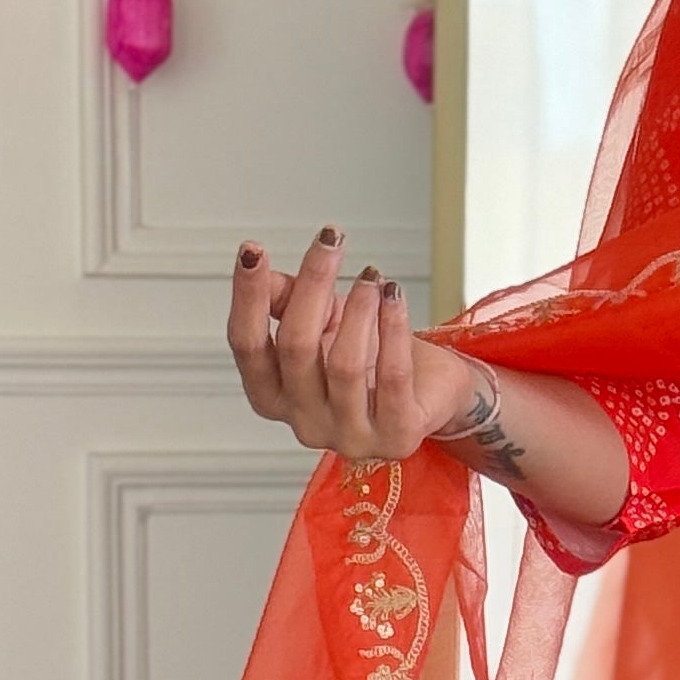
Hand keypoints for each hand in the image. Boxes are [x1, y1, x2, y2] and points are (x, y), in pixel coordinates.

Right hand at [227, 227, 470, 459]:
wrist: (432, 391)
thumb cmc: (372, 357)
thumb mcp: (323, 322)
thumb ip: (287, 300)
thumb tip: (262, 271)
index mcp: (274, 396)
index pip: (247, 345)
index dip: (247, 296)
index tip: (253, 250)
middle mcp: (305, 423)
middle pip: (295, 347)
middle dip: (312, 285)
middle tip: (330, 243)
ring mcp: (350, 437)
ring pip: (343, 365)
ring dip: (358, 309)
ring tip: (372, 277)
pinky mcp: (396, 437)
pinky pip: (391, 375)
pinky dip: (392, 327)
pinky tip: (394, 297)